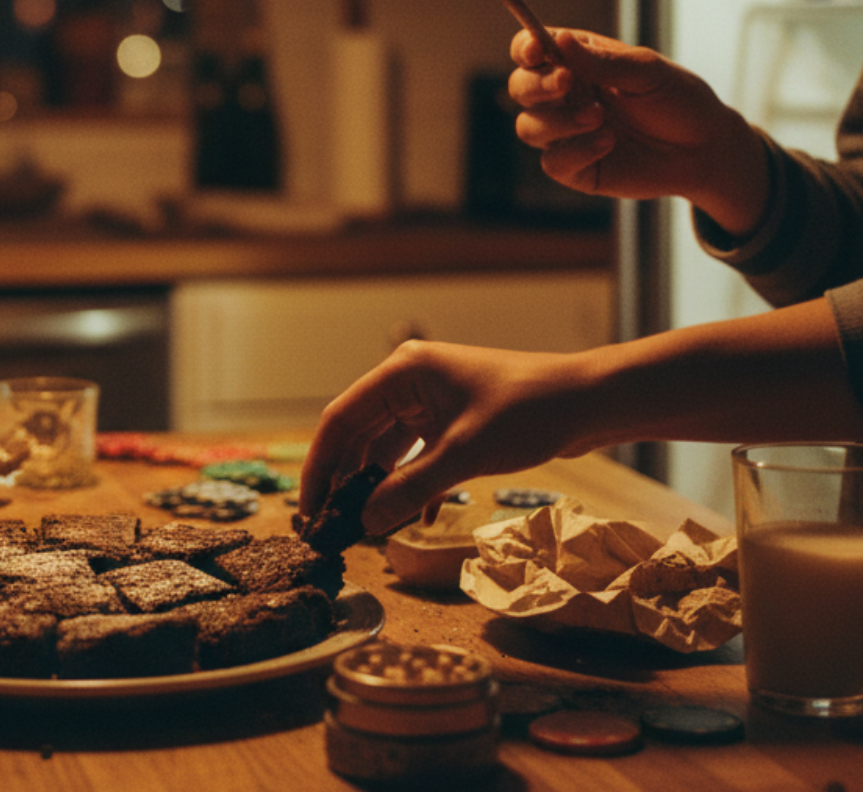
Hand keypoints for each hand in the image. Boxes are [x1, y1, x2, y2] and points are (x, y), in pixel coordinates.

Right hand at [297, 341, 598, 535]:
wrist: (591, 402)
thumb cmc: (529, 412)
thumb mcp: (464, 454)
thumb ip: (410, 489)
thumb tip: (365, 524)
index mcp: (402, 371)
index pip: (340, 418)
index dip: (319, 465)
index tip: (308, 507)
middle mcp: (409, 382)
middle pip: (359, 435)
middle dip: (346, 481)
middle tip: (329, 525)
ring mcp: (430, 401)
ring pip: (387, 449)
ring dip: (379, 488)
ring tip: (365, 528)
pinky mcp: (451, 421)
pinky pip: (416, 456)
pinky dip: (412, 486)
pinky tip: (416, 519)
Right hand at [508, 28, 768, 234]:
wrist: (706, 150)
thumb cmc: (679, 102)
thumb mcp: (648, 72)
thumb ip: (602, 61)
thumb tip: (559, 40)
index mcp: (577, 63)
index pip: (531, 49)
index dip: (524, 47)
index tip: (537, 50)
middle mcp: (565, 98)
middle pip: (521, 88)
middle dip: (536, 85)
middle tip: (566, 82)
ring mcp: (566, 134)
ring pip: (528, 127)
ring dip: (558, 121)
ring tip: (599, 117)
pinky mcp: (575, 168)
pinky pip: (552, 163)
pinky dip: (577, 151)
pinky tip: (608, 142)